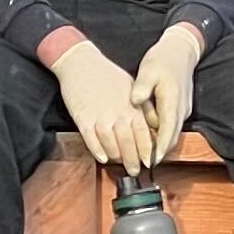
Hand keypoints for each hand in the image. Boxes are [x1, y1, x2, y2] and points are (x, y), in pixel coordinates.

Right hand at [45, 32, 154, 169]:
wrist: (81, 63)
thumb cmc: (107, 75)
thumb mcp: (132, 88)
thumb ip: (142, 108)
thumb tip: (152, 126)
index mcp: (131, 107)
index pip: (143, 134)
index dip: (146, 151)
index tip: (148, 162)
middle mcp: (117, 114)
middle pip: (128, 144)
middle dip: (132, 161)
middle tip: (134, 170)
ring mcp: (99, 116)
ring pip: (110, 144)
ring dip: (115, 157)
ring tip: (117, 163)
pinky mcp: (82, 118)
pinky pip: (91, 140)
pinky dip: (97, 150)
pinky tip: (102, 157)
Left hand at [132, 24, 203, 166]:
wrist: (181, 49)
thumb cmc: (163, 58)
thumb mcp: (149, 69)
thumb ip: (142, 87)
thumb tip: (135, 101)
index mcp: (172, 101)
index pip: (168, 130)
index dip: (160, 148)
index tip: (152, 161)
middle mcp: (180, 108)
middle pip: (172, 136)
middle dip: (160, 151)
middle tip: (144, 163)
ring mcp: (182, 108)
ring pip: (172, 131)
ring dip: (161, 143)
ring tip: (145, 153)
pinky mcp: (180, 106)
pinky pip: (172, 124)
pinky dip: (163, 133)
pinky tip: (149, 135)